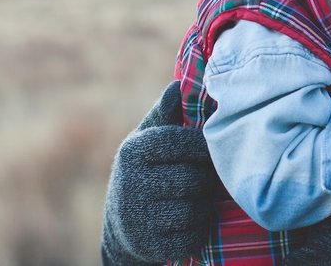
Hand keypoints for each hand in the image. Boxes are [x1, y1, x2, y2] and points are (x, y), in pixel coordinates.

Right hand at [101, 81, 213, 264]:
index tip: (207, 152)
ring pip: (196, 209)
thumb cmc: (147, 168)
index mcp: (135, 149)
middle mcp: (132, 182)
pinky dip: (198, 230)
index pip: (186, 143)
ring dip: (204, 206)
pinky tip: (189, 221)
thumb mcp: (150, 138)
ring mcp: (138, 217)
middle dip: (206, 180)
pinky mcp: (149, 245)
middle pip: (195, 179)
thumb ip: (167, 112)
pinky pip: (192, 236)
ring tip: (197, 199)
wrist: (123, 222)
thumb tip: (178, 85)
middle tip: (204, 179)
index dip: (204, 148)